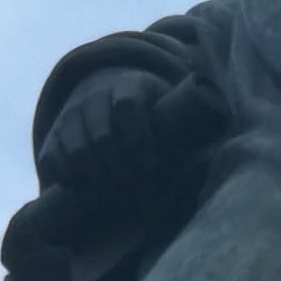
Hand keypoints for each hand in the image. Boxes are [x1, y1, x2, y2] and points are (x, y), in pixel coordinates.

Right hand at [38, 69, 183, 203]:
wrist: (108, 99)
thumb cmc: (153, 115)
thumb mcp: (172, 107)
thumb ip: (197, 114)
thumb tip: (227, 120)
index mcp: (130, 85)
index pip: (128, 105)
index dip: (139, 137)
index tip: (152, 164)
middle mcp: (95, 97)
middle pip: (103, 133)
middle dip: (121, 167)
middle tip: (136, 189)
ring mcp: (70, 116)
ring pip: (78, 147)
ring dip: (98, 176)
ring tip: (115, 195)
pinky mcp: (53, 138)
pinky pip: (53, 159)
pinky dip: (68, 179)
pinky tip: (85, 192)